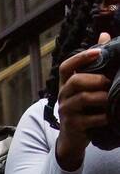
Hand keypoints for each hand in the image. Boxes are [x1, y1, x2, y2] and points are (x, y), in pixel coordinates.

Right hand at [55, 32, 111, 169]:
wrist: (72, 138)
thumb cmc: (82, 108)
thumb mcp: (85, 86)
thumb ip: (94, 63)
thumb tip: (104, 35)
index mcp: (65, 84)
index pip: (66, 67)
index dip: (81, 58)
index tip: (98, 52)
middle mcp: (63, 96)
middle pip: (75, 82)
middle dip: (95, 80)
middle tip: (108, 81)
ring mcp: (66, 112)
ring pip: (83, 99)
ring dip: (101, 97)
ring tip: (110, 98)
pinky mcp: (73, 126)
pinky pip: (89, 119)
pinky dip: (103, 117)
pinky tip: (110, 115)